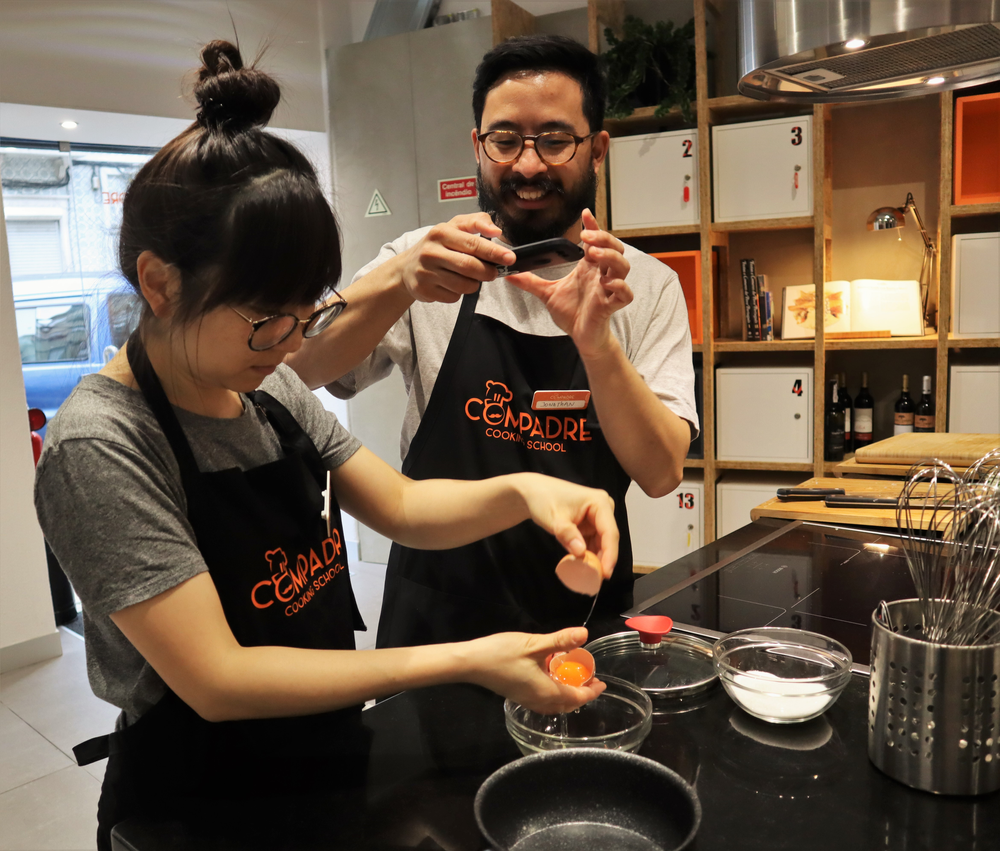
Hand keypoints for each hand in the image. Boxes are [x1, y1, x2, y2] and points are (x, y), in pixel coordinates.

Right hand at [394, 212, 515, 302]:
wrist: (407, 268)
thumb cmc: (437, 245)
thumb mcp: (454, 226)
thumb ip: (476, 222)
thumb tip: (495, 230)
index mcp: (440, 232)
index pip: (473, 243)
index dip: (494, 252)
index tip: (510, 258)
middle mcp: (431, 251)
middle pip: (470, 266)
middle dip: (488, 272)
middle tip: (494, 273)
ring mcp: (426, 272)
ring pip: (464, 285)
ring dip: (474, 284)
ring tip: (471, 277)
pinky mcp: (424, 290)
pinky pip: (453, 297)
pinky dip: (459, 293)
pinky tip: (453, 285)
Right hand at [464, 627, 605, 714]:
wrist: (471, 663)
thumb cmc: (502, 653)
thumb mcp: (533, 644)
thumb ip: (560, 640)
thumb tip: (585, 634)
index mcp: (545, 691)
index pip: (576, 697)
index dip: (591, 691)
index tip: (602, 683)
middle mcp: (538, 700)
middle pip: (566, 704)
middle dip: (581, 694)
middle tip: (591, 680)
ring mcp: (526, 700)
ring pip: (554, 704)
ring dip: (568, 695)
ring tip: (573, 679)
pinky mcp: (518, 695)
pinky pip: (544, 700)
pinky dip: (554, 693)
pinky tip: (550, 677)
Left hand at [504, 209, 632, 357]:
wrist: (581, 337)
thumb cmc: (571, 313)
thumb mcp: (547, 293)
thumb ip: (530, 282)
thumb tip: (508, 274)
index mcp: (588, 268)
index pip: (596, 241)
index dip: (593, 226)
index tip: (585, 214)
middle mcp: (601, 275)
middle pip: (614, 248)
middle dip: (604, 239)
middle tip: (587, 238)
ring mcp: (609, 289)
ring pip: (623, 266)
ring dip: (611, 258)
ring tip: (594, 255)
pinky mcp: (612, 305)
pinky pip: (625, 294)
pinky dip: (620, 286)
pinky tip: (607, 282)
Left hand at [515, 473, 617, 579]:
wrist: (533, 492)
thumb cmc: (543, 499)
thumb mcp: (554, 518)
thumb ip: (567, 535)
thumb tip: (581, 552)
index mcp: (600, 502)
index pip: (610, 532)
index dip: (610, 554)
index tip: (605, 573)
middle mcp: (603, 509)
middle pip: (608, 540)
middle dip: (603, 560)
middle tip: (595, 580)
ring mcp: (597, 518)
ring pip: (601, 544)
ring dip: (595, 559)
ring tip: (587, 577)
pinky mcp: (590, 525)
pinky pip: (593, 544)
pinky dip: (588, 555)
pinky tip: (582, 567)